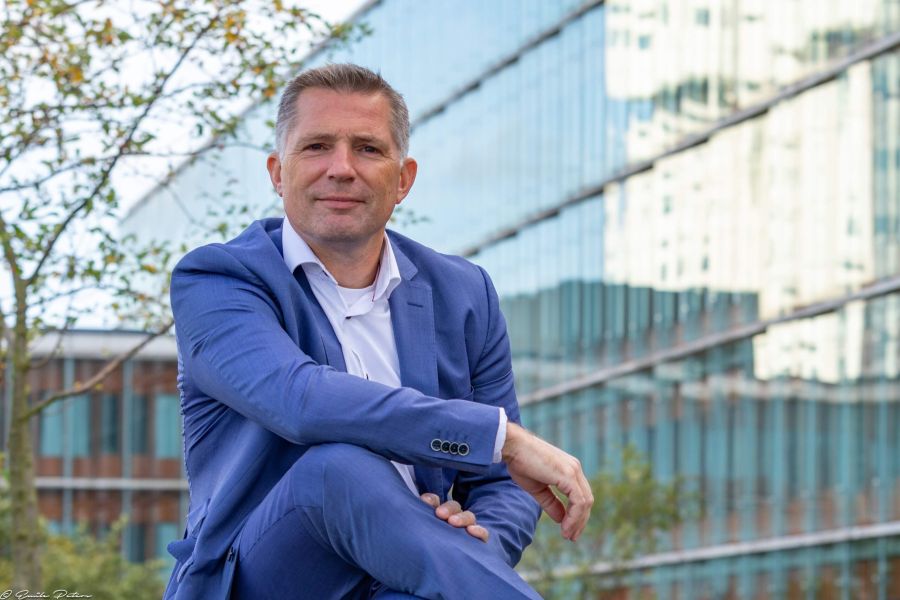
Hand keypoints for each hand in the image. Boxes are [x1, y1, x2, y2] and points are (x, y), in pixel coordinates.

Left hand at [419, 493, 488, 542]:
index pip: (436, 502)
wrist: (451, 572)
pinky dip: (479, 530)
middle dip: (447, 508)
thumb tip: (416, 511)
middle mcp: (455, 518)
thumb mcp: (426, 533)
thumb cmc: (433, 549)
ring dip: (461, 518)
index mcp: (440, 514)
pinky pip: (483, 533)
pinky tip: (472, 530)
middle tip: (440, 514)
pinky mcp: (479, 540)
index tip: (425, 502)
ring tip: (453, 522)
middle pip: (454, 507)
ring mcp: (468, 528)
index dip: (431, 500)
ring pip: (469, 517)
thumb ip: (420, 523)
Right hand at [501, 422, 592, 540]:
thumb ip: (551, 502)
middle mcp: (575, 468)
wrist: (512, 446)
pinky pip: (578, 501)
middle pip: (586, 500)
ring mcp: (573, 471)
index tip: (568, 530)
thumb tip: (561, 519)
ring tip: (567, 535)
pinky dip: (574, 517)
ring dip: (577, 521)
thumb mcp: (538, 488)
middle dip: (580, 521)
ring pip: (585, 502)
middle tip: (571, 537)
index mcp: (569, 469)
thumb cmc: (520, 463)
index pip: (581, 495)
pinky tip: (565, 527)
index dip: (577, 515)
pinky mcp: (568, 475)